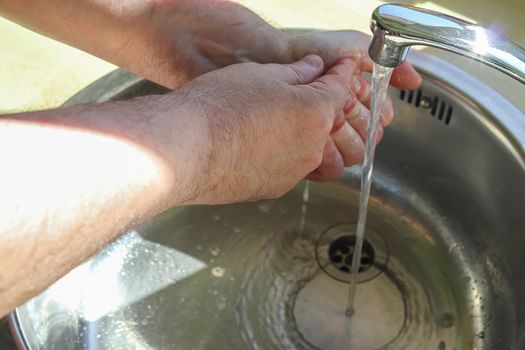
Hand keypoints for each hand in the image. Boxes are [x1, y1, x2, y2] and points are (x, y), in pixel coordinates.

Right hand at [179, 55, 360, 202]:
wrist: (186, 149)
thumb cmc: (219, 107)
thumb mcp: (261, 74)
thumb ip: (296, 73)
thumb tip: (313, 69)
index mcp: (316, 113)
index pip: (341, 90)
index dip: (341, 74)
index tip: (342, 68)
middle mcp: (313, 147)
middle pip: (326, 122)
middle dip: (319, 105)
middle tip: (299, 90)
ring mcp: (295, 172)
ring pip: (308, 148)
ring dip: (299, 132)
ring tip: (270, 120)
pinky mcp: (275, 188)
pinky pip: (288, 167)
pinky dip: (281, 154)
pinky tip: (255, 143)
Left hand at [287, 30, 422, 180]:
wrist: (278, 60)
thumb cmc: (313, 52)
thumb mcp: (356, 48)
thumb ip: (389, 63)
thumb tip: (414, 83)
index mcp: (359, 100)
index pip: (381, 119)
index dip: (373, 110)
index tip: (356, 98)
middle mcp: (346, 120)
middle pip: (369, 139)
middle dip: (357, 121)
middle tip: (340, 107)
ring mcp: (328, 137)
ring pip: (354, 154)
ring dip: (343, 138)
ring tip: (328, 122)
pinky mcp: (310, 152)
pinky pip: (331, 168)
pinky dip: (327, 155)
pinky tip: (318, 139)